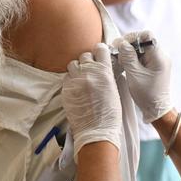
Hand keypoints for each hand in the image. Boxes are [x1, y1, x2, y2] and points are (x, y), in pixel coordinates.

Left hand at [62, 43, 121, 160]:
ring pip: (73, 64)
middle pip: (85, 55)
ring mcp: (75, 80)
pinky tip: (76, 89)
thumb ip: (107, 75)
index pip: (100, 49)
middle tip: (90, 70)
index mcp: (104, 72)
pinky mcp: (66, 89)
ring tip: (81, 79)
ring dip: (77, 69)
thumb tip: (102, 67)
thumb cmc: (109, 115)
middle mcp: (88, 73)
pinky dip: (71, 80)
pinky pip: (66, 78)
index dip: (100, 51)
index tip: (99, 55)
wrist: (96, 131)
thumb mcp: (114, 90)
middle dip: (88, 61)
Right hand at [115, 30, 172, 122]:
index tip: (120, 45)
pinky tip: (125, 64)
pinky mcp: (153, 65)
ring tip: (120, 60)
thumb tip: (121, 43)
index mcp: (159, 57)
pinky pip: (142, 55)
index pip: (147, 35)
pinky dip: (132, 57)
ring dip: (129, 51)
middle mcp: (160, 56)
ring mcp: (157, 60)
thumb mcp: (134, 75)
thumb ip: (128, 57)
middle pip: (143, 40)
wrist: (156, 109)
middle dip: (128, 44)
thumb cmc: (147, 95)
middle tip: (117, 52)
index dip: (132, 37)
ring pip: (141, 47)